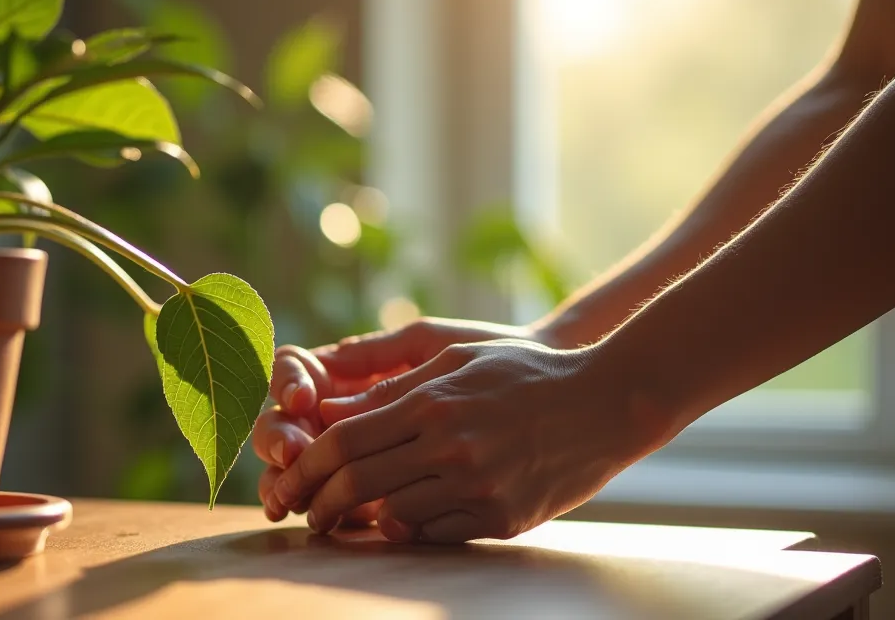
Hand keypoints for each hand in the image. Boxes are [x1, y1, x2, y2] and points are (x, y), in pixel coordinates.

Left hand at [270, 340, 673, 542]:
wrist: (607, 402)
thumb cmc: (525, 372)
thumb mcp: (455, 358)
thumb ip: (391, 388)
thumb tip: (328, 411)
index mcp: (433, 403)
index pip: (343, 440)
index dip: (305, 464)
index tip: (287, 478)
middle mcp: (450, 447)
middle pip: (356, 483)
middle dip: (316, 502)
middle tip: (300, 512)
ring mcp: (478, 487)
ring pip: (391, 515)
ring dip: (357, 522)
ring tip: (339, 522)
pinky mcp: (502, 519)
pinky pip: (434, 536)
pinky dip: (407, 531)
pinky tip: (393, 523)